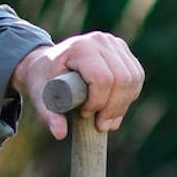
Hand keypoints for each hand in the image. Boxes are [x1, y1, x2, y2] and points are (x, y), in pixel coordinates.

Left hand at [11, 32, 144, 140]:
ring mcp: (114, 43)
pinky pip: (136, 76)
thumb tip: (60, 135)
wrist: (45, 63)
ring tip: (108, 121)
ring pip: (133, 78)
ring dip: (124, 104)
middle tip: (101, 125)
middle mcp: (100, 41)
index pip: (102, 78)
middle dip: (114, 107)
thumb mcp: (40, 97)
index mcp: (79, 48)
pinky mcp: (122, 50)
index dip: (98, 102)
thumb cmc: (42, 80)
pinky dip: (130, 95)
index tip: (85, 115)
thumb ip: (48, 116)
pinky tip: (117, 109)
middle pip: (121, 78)